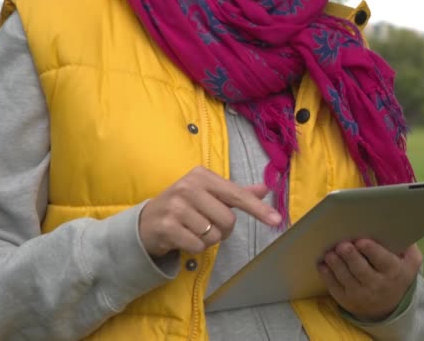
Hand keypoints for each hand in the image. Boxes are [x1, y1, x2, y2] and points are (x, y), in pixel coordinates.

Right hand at [138, 166, 281, 256]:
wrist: (147, 221)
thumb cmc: (185, 206)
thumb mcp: (209, 194)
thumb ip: (237, 193)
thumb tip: (265, 188)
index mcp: (202, 176)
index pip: (237, 194)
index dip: (258, 209)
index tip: (276, 220)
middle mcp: (188, 187)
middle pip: (228, 220)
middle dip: (223, 229)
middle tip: (207, 224)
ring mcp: (176, 207)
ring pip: (214, 235)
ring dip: (208, 239)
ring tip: (192, 230)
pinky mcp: (167, 226)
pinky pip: (198, 246)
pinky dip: (195, 247)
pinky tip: (183, 238)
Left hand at [318, 240, 421, 320]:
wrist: (389, 307)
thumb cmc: (397, 276)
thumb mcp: (410, 263)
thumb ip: (409, 247)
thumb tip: (401, 228)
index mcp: (393, 272)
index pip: (382, 260)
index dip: (371, 250)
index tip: (361, 241)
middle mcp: (377, 284)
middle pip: (361, 269)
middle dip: (351, 257)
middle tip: (342, 245)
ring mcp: (360, 294)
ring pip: (345, 278)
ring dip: (336, 264)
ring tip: (330, 253)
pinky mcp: (346, 299)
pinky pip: (334, 287)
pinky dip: (327, 275)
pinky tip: (322, 264)